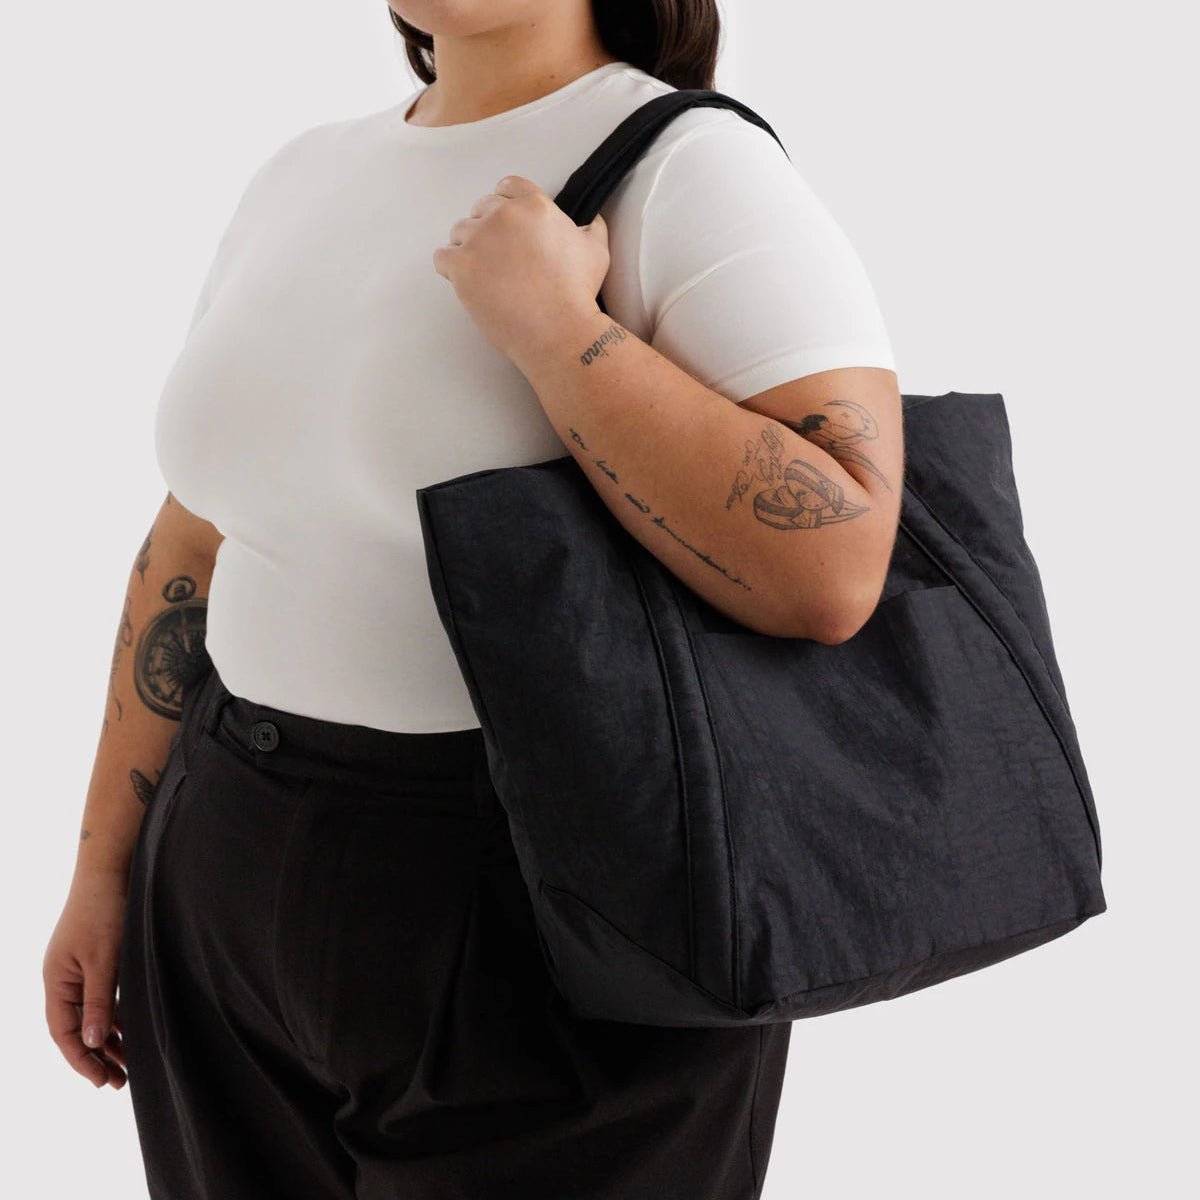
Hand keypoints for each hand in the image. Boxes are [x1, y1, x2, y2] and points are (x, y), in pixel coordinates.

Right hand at [43, 871, 128, 1088]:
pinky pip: (101, 997)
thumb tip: (91, 1042)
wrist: (110, 870)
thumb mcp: (104, 960)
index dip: (82, 1059)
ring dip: (108, 1038)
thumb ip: (98, 1002)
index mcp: (56, 982)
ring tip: (129, 1063)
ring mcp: (77, 969)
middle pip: (75, 1028)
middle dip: (96, 1056)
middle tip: (120, 1082)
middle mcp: (62, 979)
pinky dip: (114, 1015)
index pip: (63, 1033)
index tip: (103, 1081)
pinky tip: (130, 1029)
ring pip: (90, 1014)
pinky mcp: (95, 959)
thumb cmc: (104, 911)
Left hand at [433, 175, 608, 362]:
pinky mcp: (461, 266)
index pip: (507, 186)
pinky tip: (466, 280)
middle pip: (482, 209)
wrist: (558, 330)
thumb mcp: (596, 252)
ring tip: (484, 272)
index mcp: (534, 206)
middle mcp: (504, 216)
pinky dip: (450, 268)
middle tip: (497, 255)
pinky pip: (442, 257)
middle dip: (488, 228)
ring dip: (468, 248)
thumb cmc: (578, 294)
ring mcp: (479, 240)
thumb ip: (591, 228)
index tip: (505, 222)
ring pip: (459, 232)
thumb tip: (591, 221)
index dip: (505, 203)